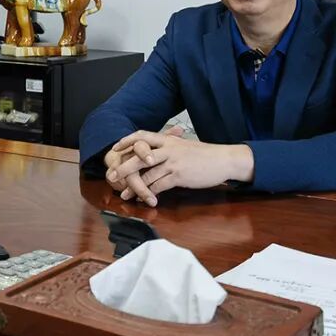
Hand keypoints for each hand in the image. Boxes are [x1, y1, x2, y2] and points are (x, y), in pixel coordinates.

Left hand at [107, 131, 252, 204]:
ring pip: (147, 174)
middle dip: (124, 166)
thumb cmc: (205, 154)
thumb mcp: (185, 145)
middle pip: (139, 156)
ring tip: (124, 195)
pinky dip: (149, 193)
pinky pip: (159, 185)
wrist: (223, 160)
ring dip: (133, 186)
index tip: (116, 148)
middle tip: (112, 175)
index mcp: (169, 139)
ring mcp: (173, 162)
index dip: (127, 141)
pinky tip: (145, 199)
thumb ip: (170, 147)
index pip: (142, 135)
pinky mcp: (179, 176)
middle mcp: (168, 148)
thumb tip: (157, 152)